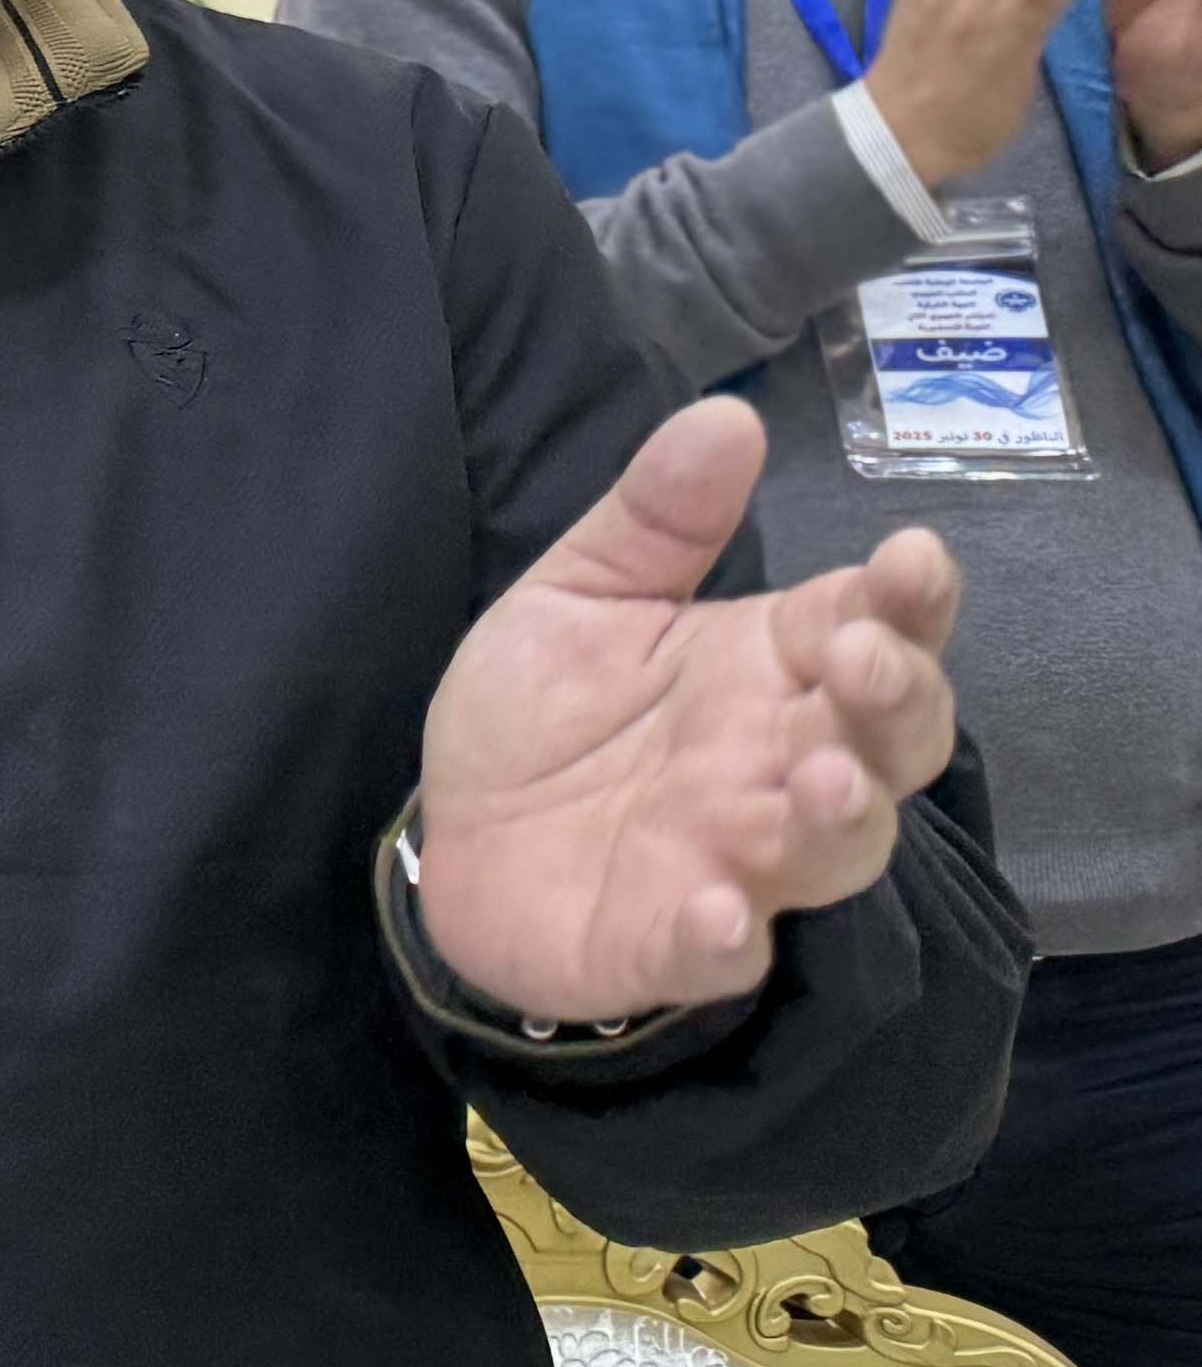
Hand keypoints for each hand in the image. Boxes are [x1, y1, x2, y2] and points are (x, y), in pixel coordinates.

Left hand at [414, 398, 959, 1025]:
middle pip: (890, 740)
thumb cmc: (542, 717)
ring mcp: (735, 860)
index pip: (871, 627)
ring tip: (824, 777)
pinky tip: (720, 914)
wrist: (453, 841)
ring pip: (835, 850)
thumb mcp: (579, 596)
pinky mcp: (671, 945)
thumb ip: (653, 518)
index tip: (912, 559)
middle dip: (895, 699)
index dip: (908, 600)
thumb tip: (727, 412)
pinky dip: (725, 938)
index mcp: (768, 670)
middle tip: (858, 657)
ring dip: (842, 819)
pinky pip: (720, 954)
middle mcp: (778, 766)